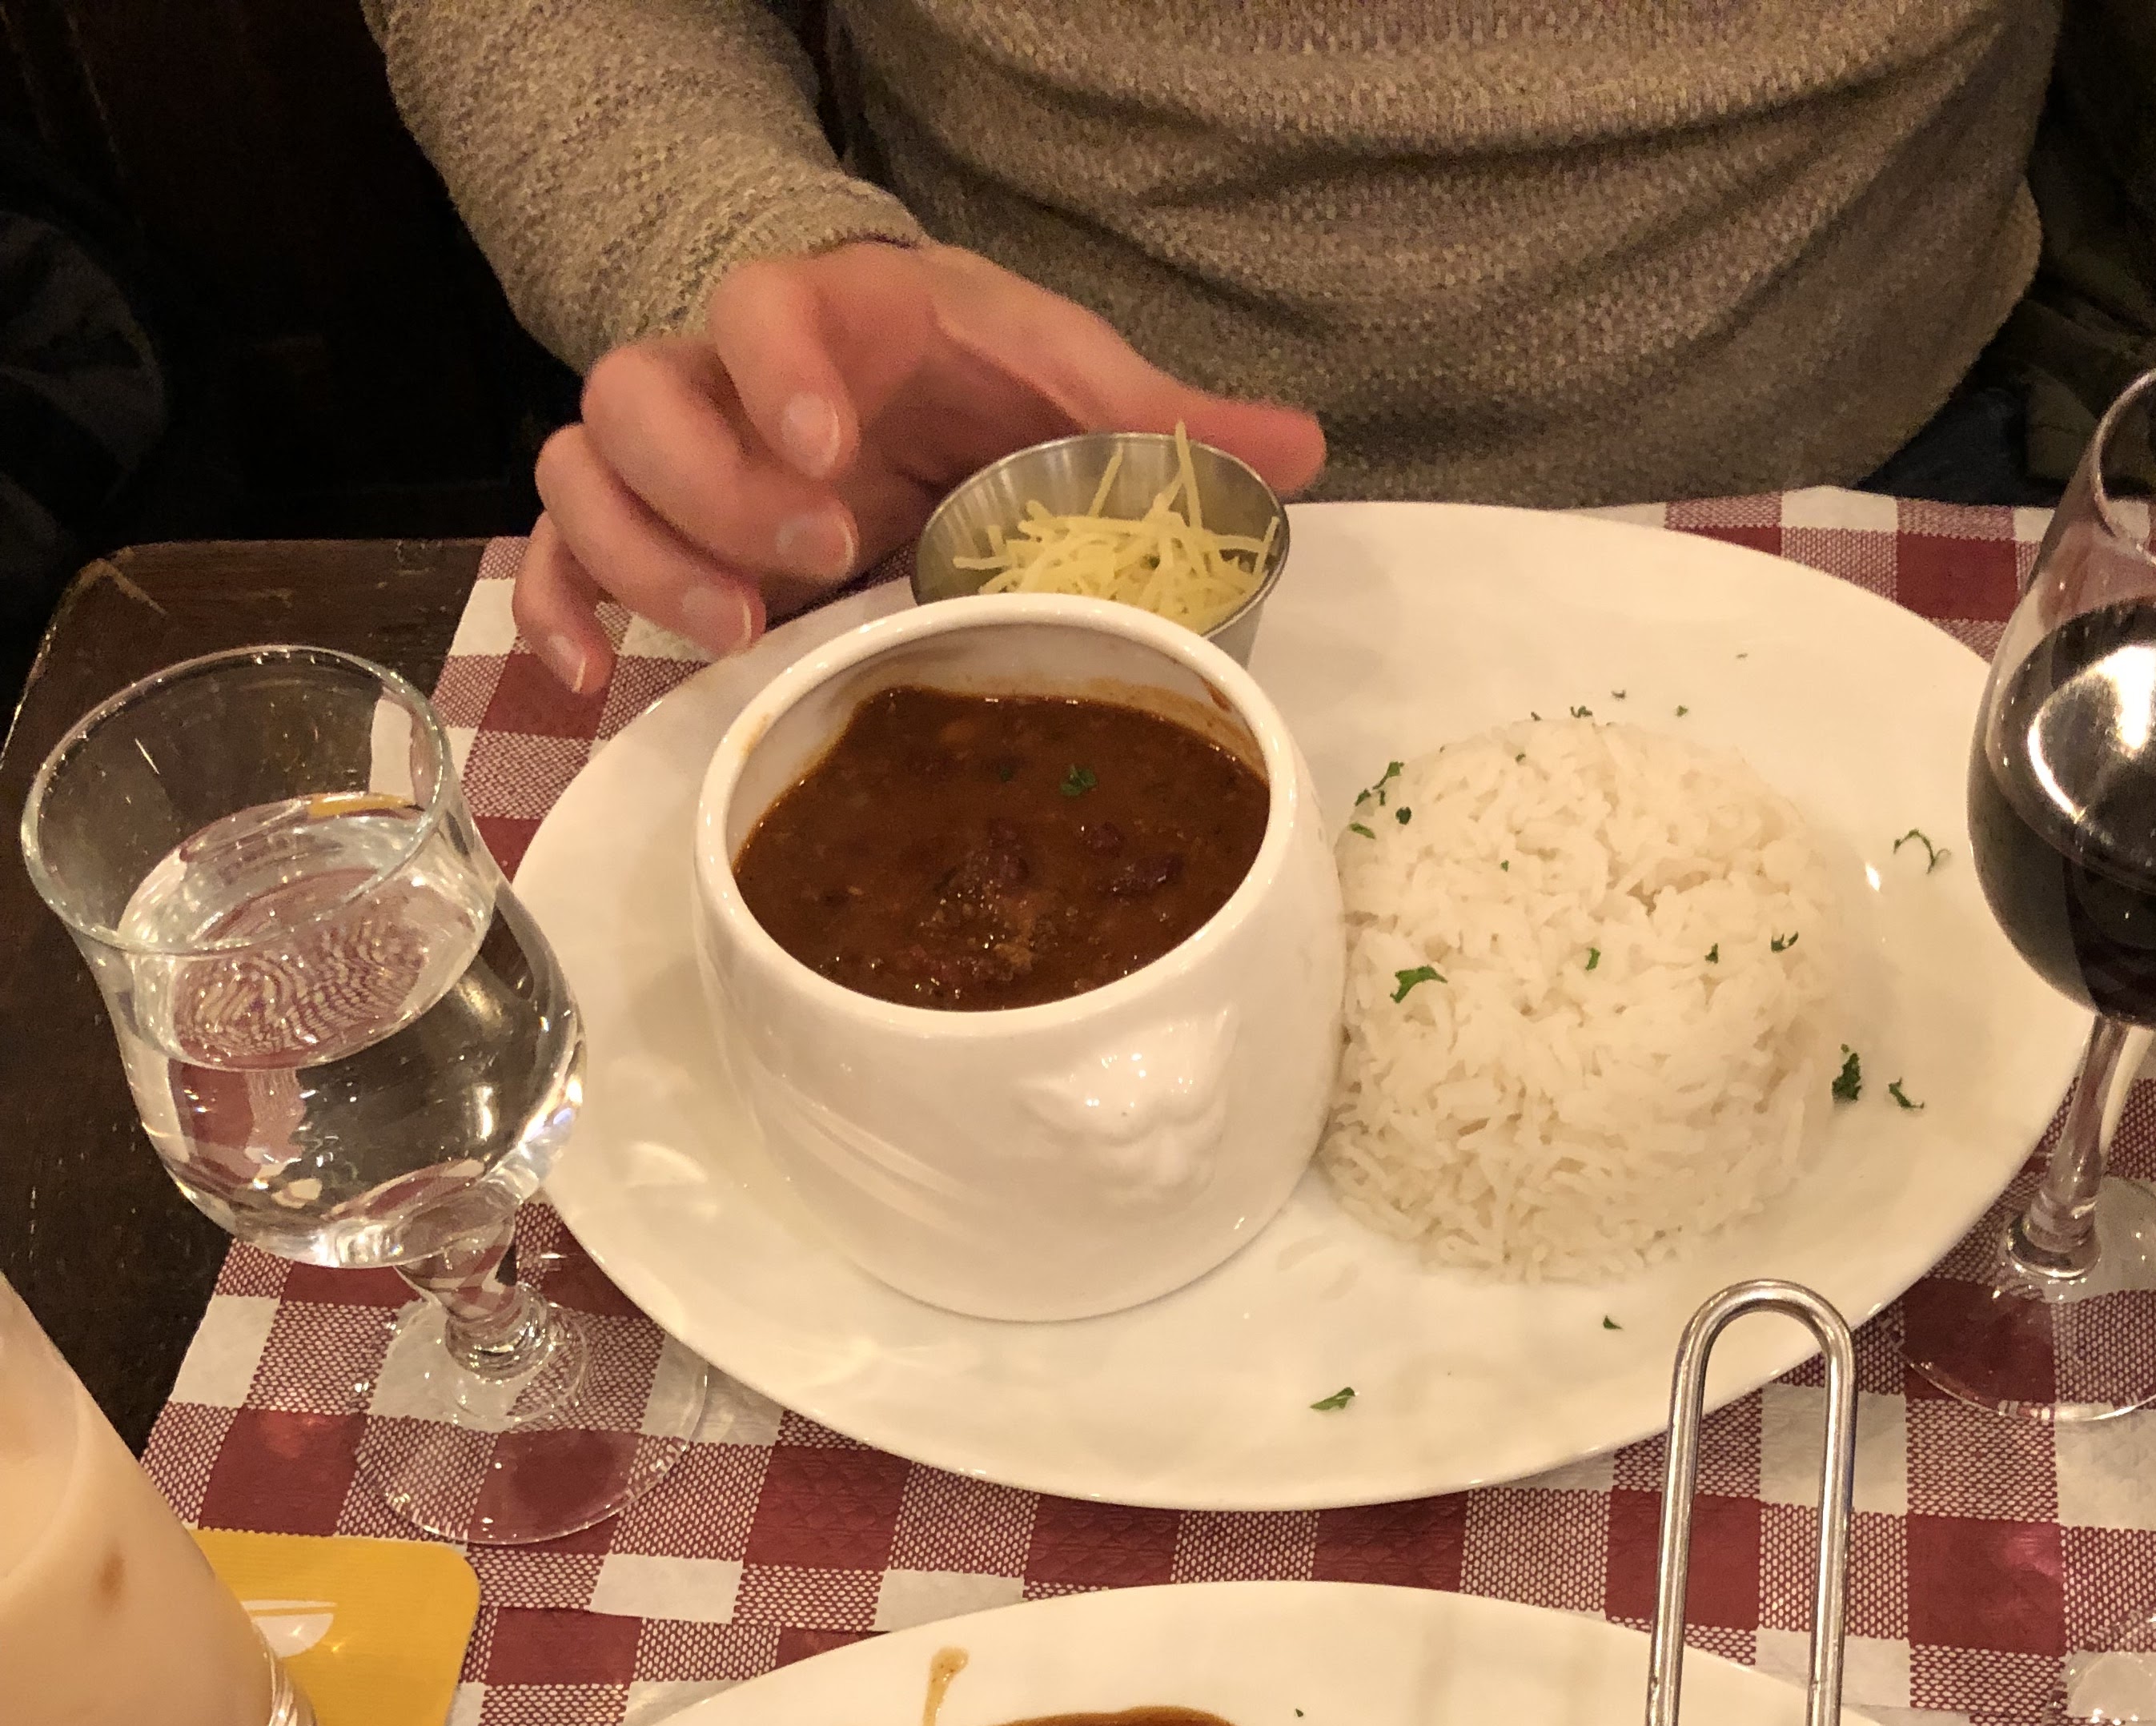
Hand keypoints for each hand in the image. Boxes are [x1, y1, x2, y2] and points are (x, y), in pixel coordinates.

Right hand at [516, 242, 1326, 690]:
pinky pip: (554, 556)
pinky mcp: (642, 534)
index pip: (761, 306)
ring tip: (737, 638)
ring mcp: (671, 460)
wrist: (902, 388)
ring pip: (582, 473)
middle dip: (714, 486)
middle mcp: (724, 379)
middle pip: (639, 395)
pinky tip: (593, 687)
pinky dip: (555, 614)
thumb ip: (1162, 423)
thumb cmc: (979, 382)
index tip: (826, 446)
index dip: (776, 370)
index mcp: (831, 321)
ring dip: (643, 559)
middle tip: (813, 560)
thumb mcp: (1066, 388)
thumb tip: (1299, 457)